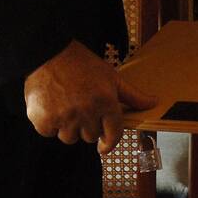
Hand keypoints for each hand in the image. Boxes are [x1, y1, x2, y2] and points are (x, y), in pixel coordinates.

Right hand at [24, 39, 157, 154]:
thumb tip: (153, 102)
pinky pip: (49, 132)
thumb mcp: (110, 76)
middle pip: (90, 137)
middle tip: (79, 105)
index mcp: (106, 102)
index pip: (113, 135)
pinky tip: (50, 105)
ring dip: (67, 126)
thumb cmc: (81, 63)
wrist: (48, 51)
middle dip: (86, 125)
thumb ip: (132, 95)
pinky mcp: (44, 119)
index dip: (109, 143)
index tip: (104, 146)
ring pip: (69, 138)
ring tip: (64, 104)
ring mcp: (65, 117)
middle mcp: (86, 112)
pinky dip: (48, 122)